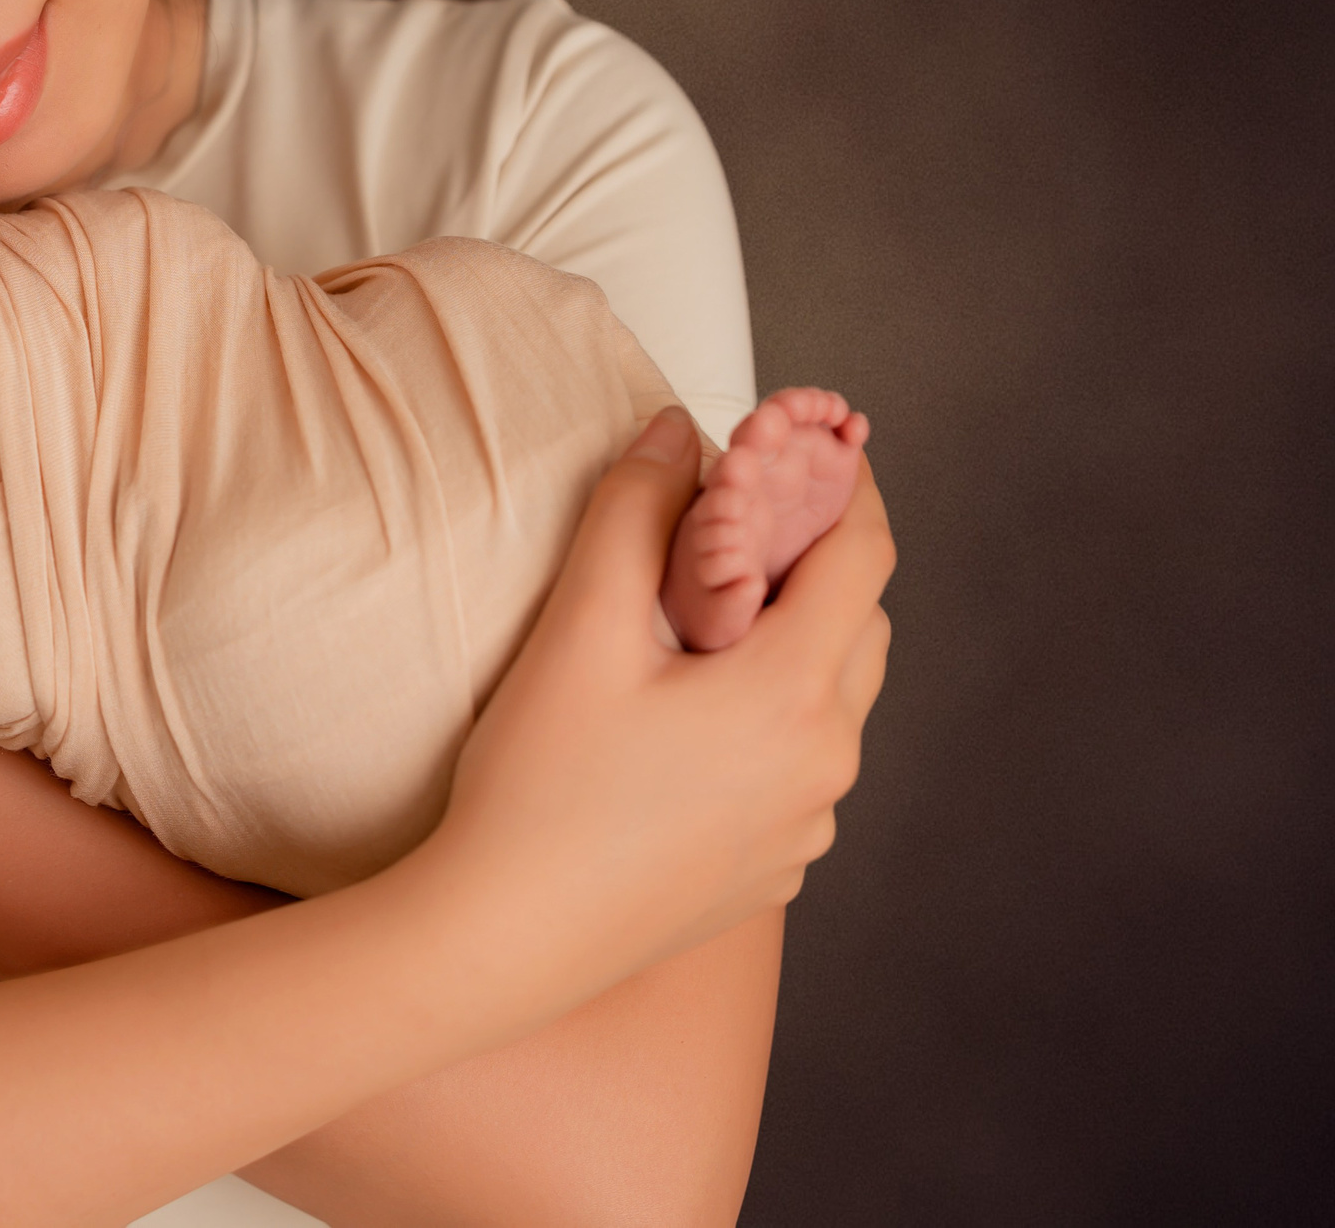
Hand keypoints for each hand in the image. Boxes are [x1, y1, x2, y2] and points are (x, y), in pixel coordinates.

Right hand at [417, 407, 892, 1031]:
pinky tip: (686, 716)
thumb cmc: (539, 789)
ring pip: (830, 702)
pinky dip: (767, 719)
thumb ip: (633, 512)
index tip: (818, 444)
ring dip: (793, 642)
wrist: (505, 938)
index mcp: (795, 696)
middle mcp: (823, 767)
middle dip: (818, 560)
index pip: (865, 557)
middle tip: (748, 518)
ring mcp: (803, 829)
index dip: (847, 486)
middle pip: (859, 627)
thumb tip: (677, 431)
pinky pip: (796, 770)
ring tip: (708, 617)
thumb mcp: (580, 630)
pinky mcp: (769, 871)